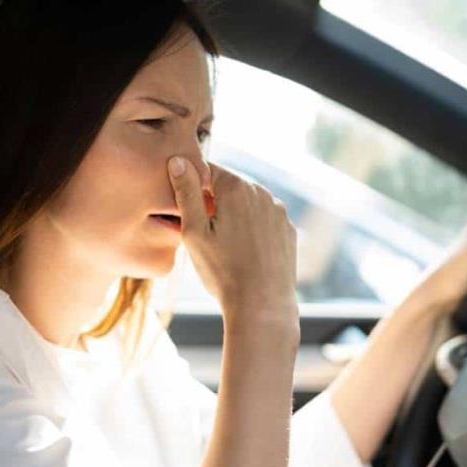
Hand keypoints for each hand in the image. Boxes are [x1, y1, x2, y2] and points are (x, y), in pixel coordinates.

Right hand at [167, 157, 298, 333]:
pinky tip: (243, 252)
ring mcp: (278, 211)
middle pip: (229, 185)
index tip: (185, 209)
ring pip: (247, 202)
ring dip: (232, 213)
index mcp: (237, 188)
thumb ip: (187, 193)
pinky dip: (251, 228)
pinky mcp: (287, 229)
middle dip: (213, 200)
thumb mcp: (194, 232)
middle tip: (201, 231)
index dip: (192, 186)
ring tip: (222, 245)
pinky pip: (263, 219)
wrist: (262, 306)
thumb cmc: (223, 271)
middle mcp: (262, 192)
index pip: (207, 169)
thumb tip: (178, 160)